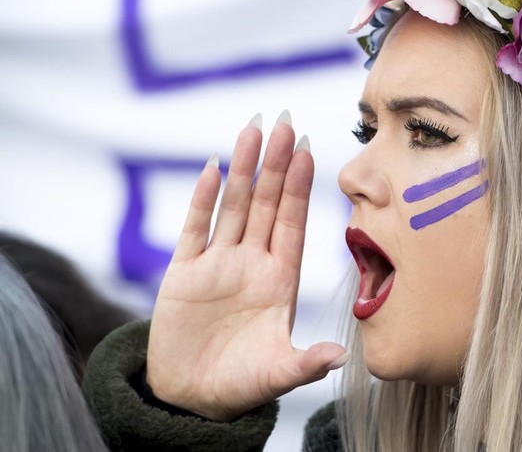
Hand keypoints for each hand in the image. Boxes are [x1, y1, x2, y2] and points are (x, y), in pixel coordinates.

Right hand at [146, 112, 347, 421]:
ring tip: (252, 130)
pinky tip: (212, 168)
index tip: (310, 152)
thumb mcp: (276, 374)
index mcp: (279, 281)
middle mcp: (252, 264)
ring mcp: (218, 264)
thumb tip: (337, 355)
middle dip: (276, 164)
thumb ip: (305, 363)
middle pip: (267, 204)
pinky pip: (195, 229)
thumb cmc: (239, 385)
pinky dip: (202, 200)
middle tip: (285, 123)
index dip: (301, 188)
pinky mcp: (184, 273)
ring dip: (243, 169)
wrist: (189, 399)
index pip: (293, 224)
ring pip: (233, 206)